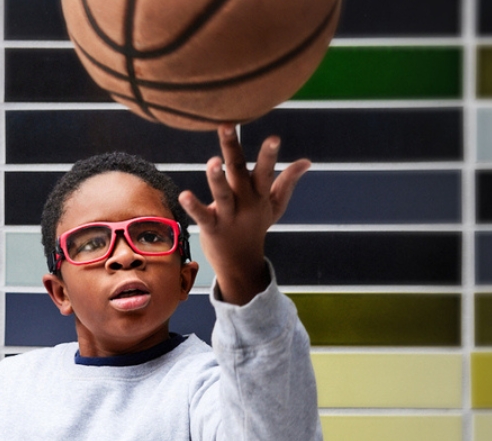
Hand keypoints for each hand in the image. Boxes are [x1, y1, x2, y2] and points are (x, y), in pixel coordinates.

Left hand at [179, 123, 309, 304]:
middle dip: (233, 150)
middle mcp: (245, 203)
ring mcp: (228, 216)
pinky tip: (184, 195)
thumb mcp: (275, 206)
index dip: (269, 156)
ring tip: (213, 161)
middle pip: (239, 173)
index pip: (266, 172)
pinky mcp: (212, 228)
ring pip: (223, 195)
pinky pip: (202, 216)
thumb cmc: (256, 227)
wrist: (241, 263)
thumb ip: (288, 182)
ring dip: (217, 179)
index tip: (273, 138)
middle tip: (226, 125)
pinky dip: (194, 207)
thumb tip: (306, 161)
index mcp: (259, 195)